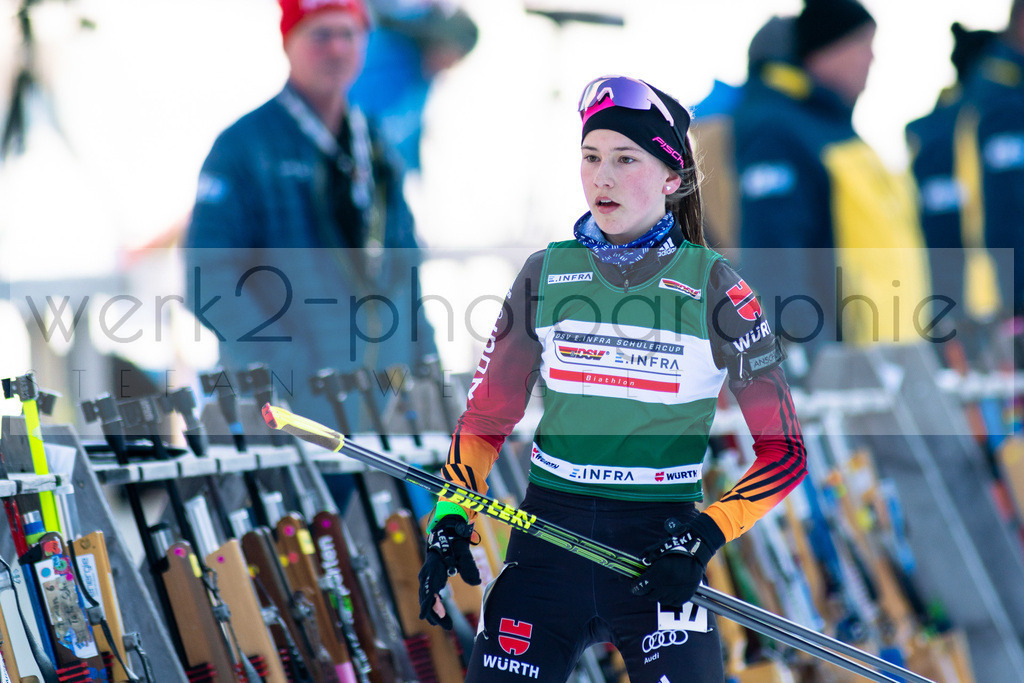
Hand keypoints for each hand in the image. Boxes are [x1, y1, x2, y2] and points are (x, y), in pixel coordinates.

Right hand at [418, 514, 479, 628]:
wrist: (445, 533)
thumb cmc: (454, 543)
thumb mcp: (463, 552)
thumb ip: (469, 566)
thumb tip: (476, 582)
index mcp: (434, 567)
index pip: (430, 589)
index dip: (430, 604)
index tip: (432, 616)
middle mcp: (427, 574)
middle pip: (426, 598)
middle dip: (434, 613)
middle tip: (447, 626)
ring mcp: (427, 577)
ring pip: (426, 599)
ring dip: (434, 612)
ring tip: (446, 624)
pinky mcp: (430, 580)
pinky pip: (429, 596)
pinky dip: (434, 606)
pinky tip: (442, 615)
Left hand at [630, 516, 720, 607]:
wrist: (696, 550)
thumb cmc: (675, 547)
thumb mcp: (657, 549)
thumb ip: (645, 558)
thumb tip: (636, 565)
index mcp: (658, 573)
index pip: (641, 586)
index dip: (635, 587)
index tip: (633, 586)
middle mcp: (667, 584)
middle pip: (650, 595)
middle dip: (646, 590)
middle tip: (647, 584)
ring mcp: (677, 591)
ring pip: (661, 600)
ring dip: (658, 594)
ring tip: (660, 586)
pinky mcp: (686, 595)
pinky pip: (673, 602)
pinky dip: (670, 598)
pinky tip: (670, 589)